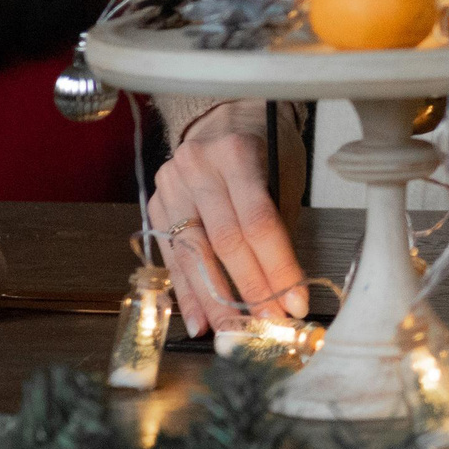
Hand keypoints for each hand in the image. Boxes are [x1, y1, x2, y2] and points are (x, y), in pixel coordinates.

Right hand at [147, 104, 305, 335]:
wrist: (223, 116)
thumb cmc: (266, 147)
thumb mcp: (283, 173)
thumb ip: (278, 223)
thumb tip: (286, 287)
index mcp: (237, 153)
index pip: (259, 221)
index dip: (277, 267)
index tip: (295, 302)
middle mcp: (197, 167)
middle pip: (225, 242)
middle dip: (250, 290)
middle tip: (268, 325)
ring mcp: (170, 185)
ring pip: (193, 253)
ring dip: (215, 299)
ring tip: (232, 332)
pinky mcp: (154, 204)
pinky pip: (172, 255)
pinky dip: (187, 290)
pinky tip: (198, 319)